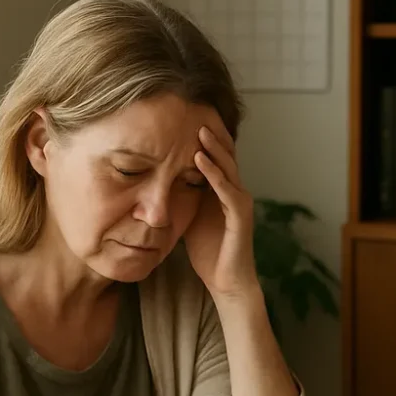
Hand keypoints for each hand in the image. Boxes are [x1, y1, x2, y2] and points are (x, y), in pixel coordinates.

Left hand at [184, 116, 257, 298]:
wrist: (226, 282)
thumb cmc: (208, 251)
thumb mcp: (188, 215)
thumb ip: (181, 195)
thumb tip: (154, 178)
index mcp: (222, 191)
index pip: (215, 158)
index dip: (203, 139)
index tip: (182, 119)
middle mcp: (235, 192)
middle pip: (225, 156)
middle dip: (210, 135)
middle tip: (192, 113)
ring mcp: (240, 203)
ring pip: (229, 168)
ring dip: (214, 148)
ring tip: (198, 130)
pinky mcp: (240, 217)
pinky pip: (228, 190)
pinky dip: (214, 174)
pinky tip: (199, 160)